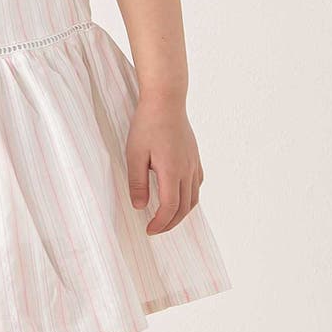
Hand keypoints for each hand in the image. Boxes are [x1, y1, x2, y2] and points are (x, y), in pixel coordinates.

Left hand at [125, 96, 203, 234]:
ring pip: (194, 198)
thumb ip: (137, 183)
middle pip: (184, 207)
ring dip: (181, 213)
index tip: (148, 230)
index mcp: (172, 171)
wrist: (166, 100)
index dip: (160, 223)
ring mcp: (193, 163)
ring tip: (166, 219)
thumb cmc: (147, 125)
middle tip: (154, 230)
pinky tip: (178, 198)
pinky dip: (189, 198)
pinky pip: (197, 184)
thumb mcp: (134, 155)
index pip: (170, 207)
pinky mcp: (194, 157)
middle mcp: (187, 170)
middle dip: (170, 223)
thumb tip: (139, 207)